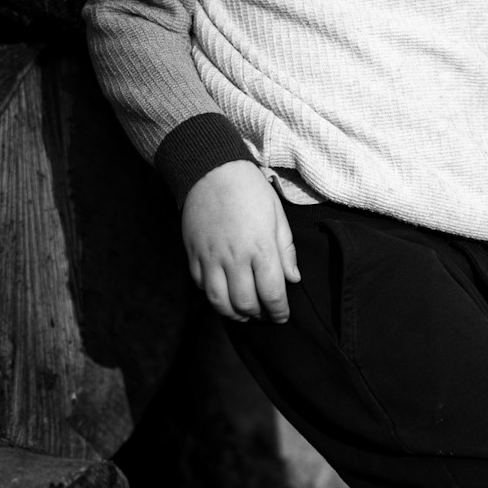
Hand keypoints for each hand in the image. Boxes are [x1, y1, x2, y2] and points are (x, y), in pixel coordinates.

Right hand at [181, 161, 299, 322]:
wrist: (212, 171)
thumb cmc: (250, 191)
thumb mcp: (277, 215)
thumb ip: (286, 250)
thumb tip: (294, 279)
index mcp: (261, 248)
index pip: (272, 294)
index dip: (279, 312)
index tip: (282, 316)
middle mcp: (235, 258)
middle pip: (246, 304)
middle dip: (259, 315)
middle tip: (265, 315)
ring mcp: (211, 258)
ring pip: (220, 302)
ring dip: (234, 314)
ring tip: (244, 313)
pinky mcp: (194, 255)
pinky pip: (201, 286)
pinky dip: (213, 297)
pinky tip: (224, 294)